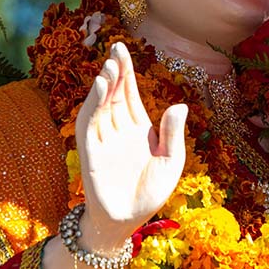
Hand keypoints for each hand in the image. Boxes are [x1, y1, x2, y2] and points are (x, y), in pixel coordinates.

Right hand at [75, 41, 186, 247]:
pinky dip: (92, 104)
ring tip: (109, 66)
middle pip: (115, 93)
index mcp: (139, 128)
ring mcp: (103, 139)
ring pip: (101, 104)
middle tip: (115, 46)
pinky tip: (99, 88)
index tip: (123, 49)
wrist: (127, 221)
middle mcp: (119, 129)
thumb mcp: (171, 162)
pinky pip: (89, 122)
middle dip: (115, 70)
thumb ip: (173, 134)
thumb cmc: (149, 194)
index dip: (127, 72)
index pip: (130, 93)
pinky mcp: (90, 150)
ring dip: (104, 85)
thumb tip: (179, 104)